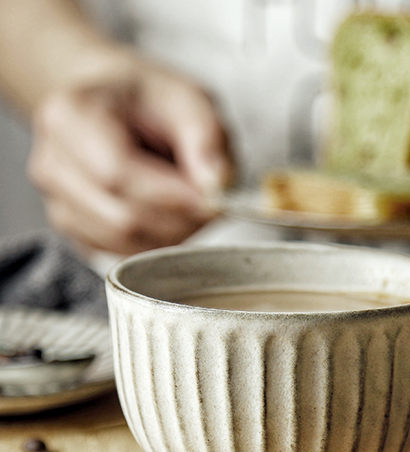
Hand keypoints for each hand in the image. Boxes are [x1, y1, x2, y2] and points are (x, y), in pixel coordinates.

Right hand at [28, 56, 233, 254]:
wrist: (116, 106)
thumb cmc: (151, 100)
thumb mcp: (189, 99)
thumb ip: (206, 139)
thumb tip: (215, 188)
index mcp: (71, 115)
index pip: (117, 174)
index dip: (172, 195)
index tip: (213, 196)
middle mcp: (53, 163)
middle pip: (122, 216)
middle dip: (178, 217)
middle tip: (211, 200)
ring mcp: (58, 201)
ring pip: (124, 241)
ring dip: (171, 232)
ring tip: (190, 201)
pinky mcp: (75, 229)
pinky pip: (123, 252)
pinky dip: (157, 241)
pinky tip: (169, 214)